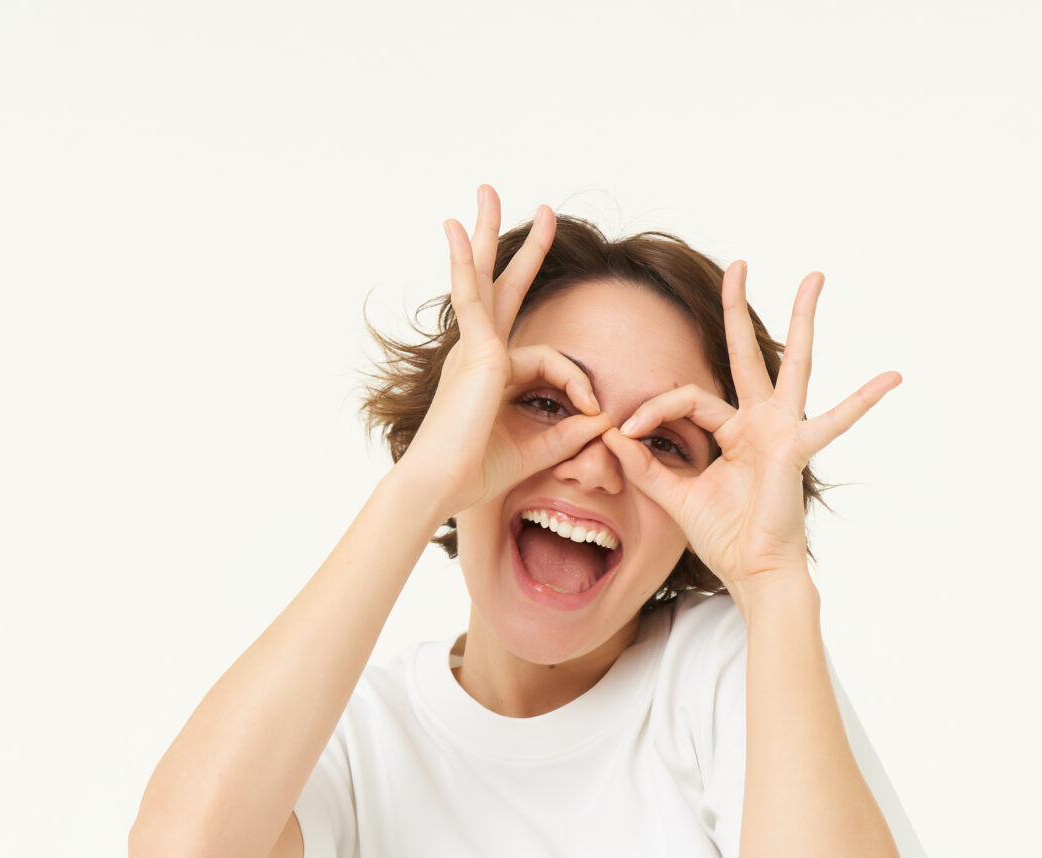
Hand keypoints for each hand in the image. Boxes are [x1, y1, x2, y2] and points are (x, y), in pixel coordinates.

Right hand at [400, 185, 617, 521]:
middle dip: (518, 249)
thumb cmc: (473, 474)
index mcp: (490, 373)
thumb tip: (603, 421)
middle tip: (541, 210)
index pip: (545, 358)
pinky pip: (473, 298)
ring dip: (485, 232)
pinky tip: (453, 228)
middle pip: (498, 287)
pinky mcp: (475, 351)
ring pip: (482, 278)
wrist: (439, 485)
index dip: (577, 382)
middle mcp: (477, 352)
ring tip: (485, 189)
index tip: (595, 411)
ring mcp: (473, 347)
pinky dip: (465, 264)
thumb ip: (568, 433)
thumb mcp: (535, 450)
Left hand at [599, 262, 900, 600]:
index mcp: (733, 432)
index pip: (689, 398)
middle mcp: (760, 423)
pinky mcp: (795, 449)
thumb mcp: (675, 496)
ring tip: (814, 277)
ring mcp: (782, 431)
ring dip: (802, 319)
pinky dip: (863, 402)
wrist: (752, 574)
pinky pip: (833, 422)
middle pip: (747, 355)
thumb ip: (645, 466)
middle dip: (739, 309)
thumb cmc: (725, 539)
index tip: (622, 428)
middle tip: (739, 264)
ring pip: (793, 364)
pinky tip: (892, 378)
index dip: (653, 407)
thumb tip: (610, 436)